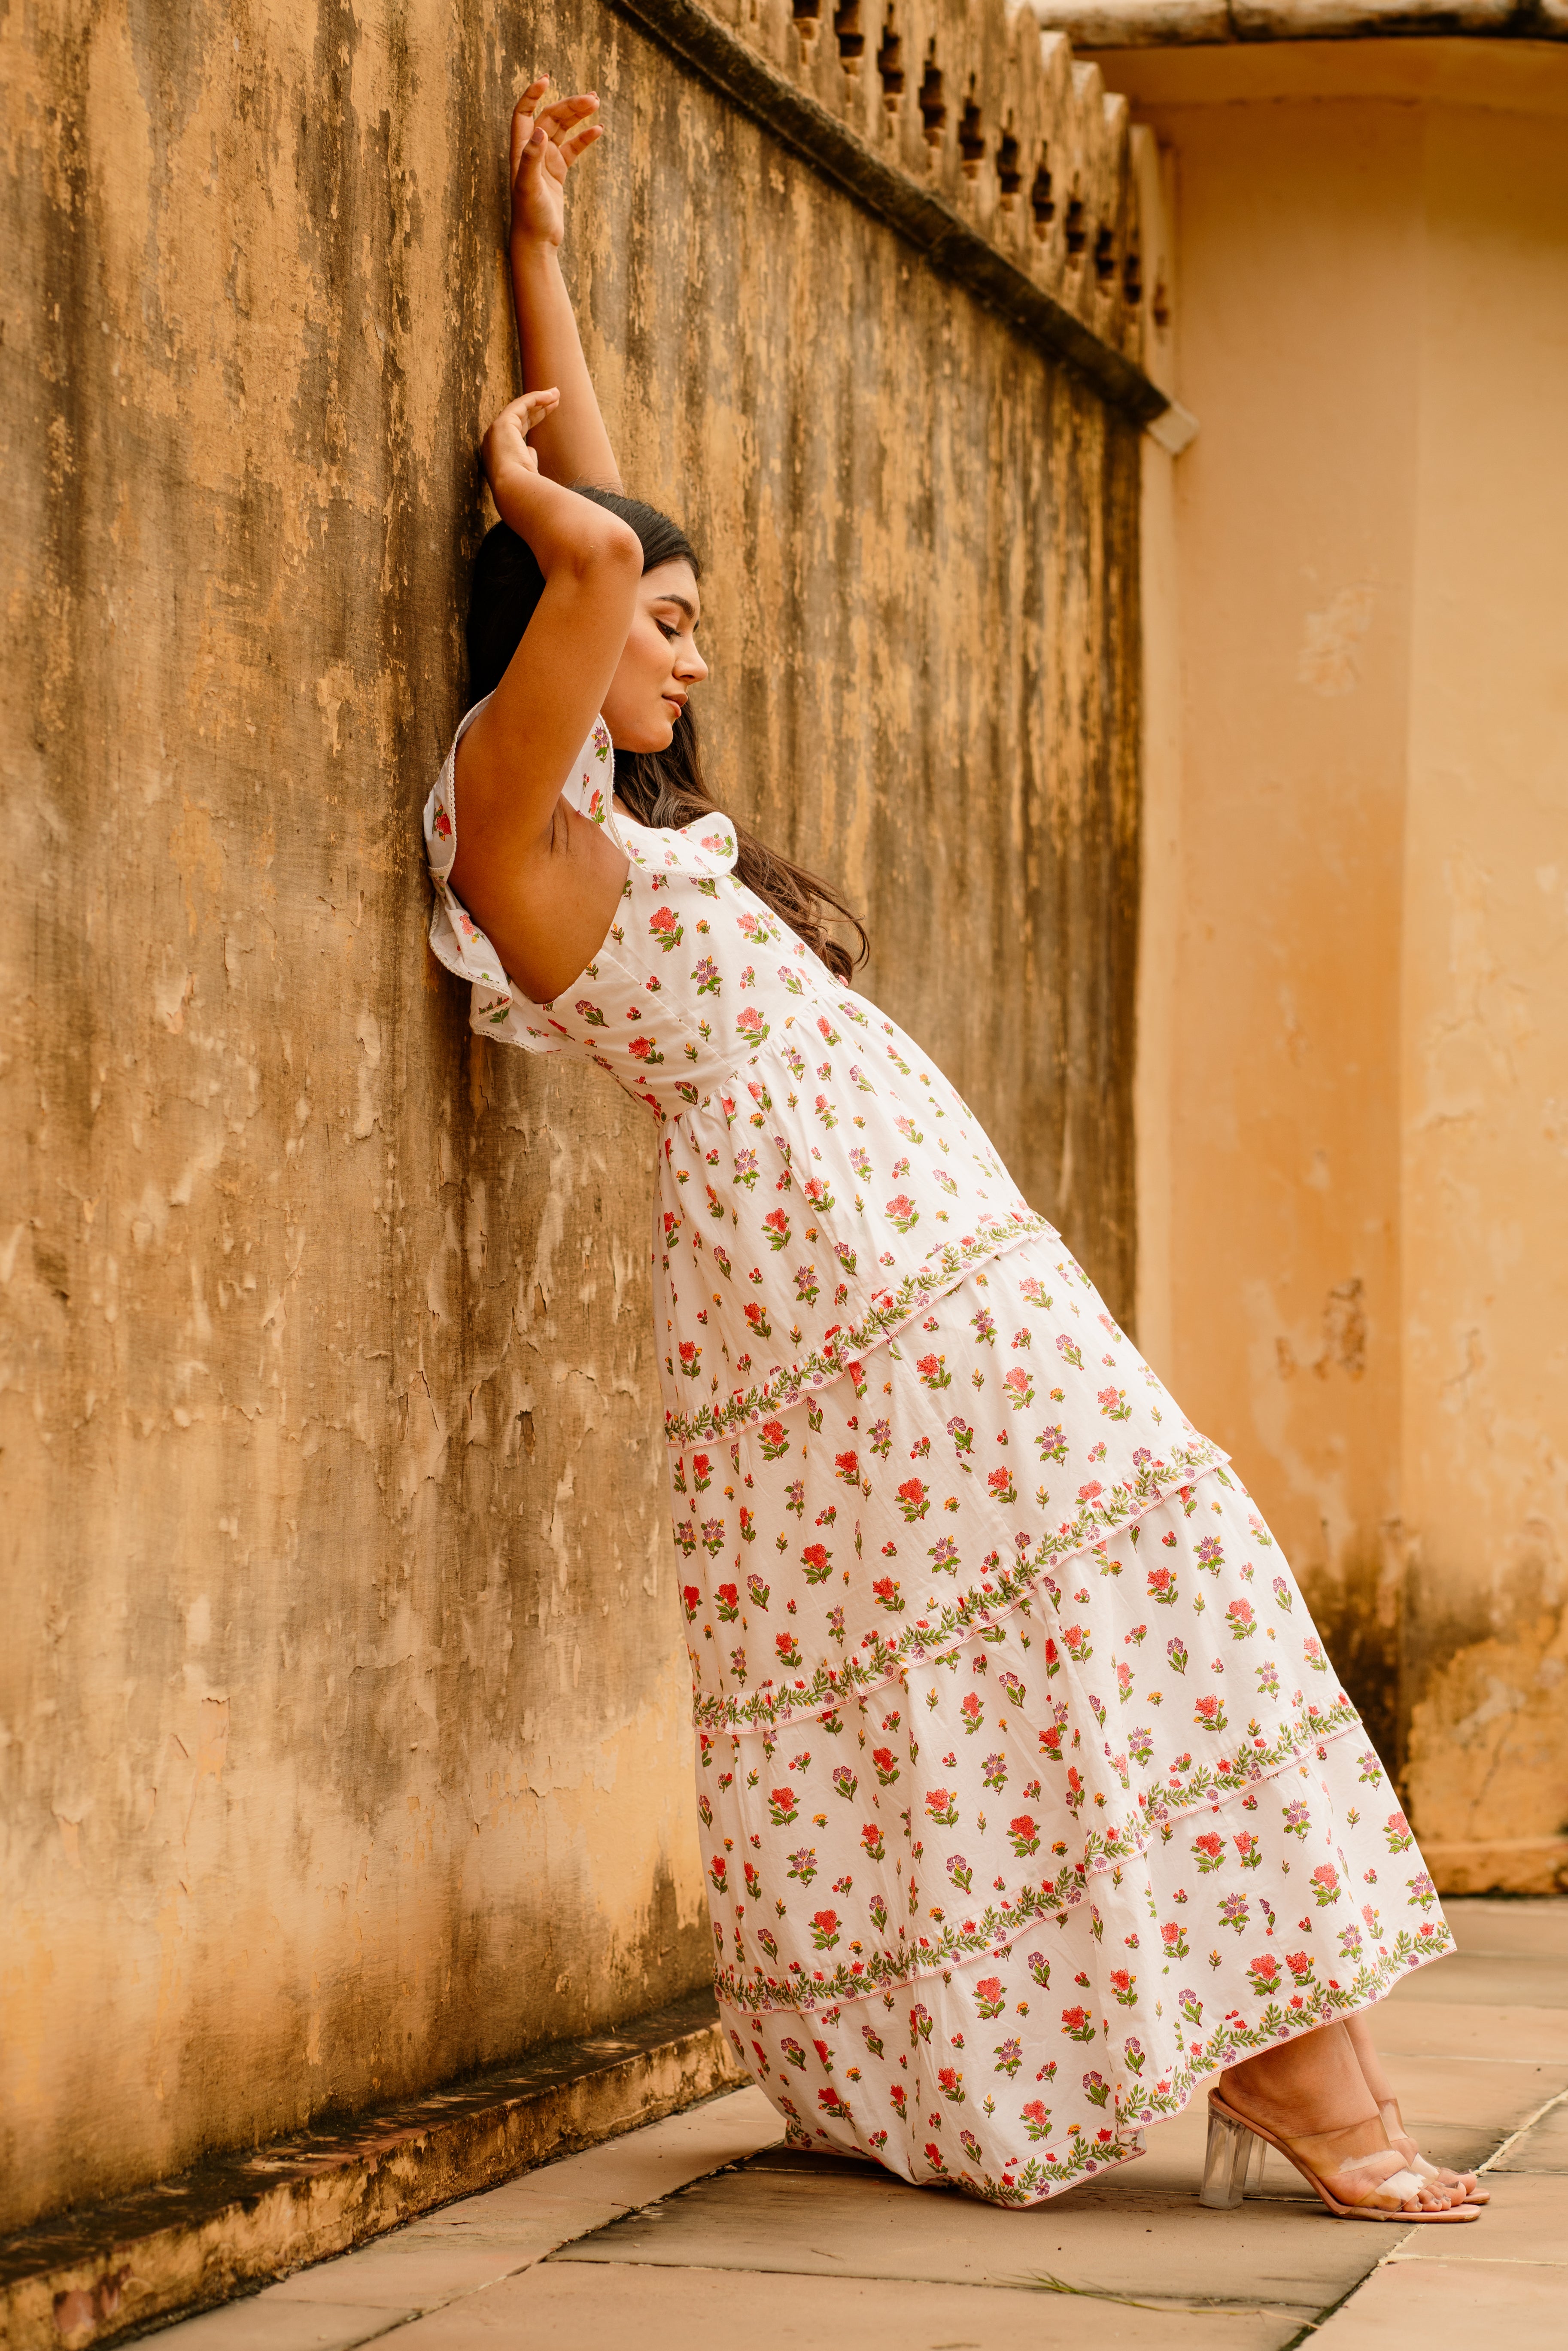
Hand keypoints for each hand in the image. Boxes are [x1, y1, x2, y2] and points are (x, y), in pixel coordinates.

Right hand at [480, 387, 560, 525]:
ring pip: (519, 409)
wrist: (514, 491)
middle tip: (555, 398)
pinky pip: (520, 405)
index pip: (518, 430)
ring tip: (557, 393)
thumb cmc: (525, 490)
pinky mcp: (501, 425)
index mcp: (501, 454)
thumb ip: (528, 460)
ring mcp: (495, 432)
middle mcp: (494, 441)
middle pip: (519, 418)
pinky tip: (550, 395)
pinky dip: (535, 398)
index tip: (550, 411)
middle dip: (538, 407)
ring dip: (539, 399)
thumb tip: (531, 449)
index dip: (535, 418)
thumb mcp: (528, 474)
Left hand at [510, 77, 602, 251]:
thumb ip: (531, 158)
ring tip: (596, 103)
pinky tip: (598, 130)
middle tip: (592, 98)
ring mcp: (546, 160)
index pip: (523, 112)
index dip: (532, 94)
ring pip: (563, 129)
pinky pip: (573, 148)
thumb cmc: (529, 217)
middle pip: (550, 117)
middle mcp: (532, 151)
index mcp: (521, 149)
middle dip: (570, 105)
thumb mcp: (528, 187)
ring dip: (578, 115)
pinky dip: (584, 138)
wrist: (537, 242)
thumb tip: (539, 132)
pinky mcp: (558, 172)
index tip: (547, 79)